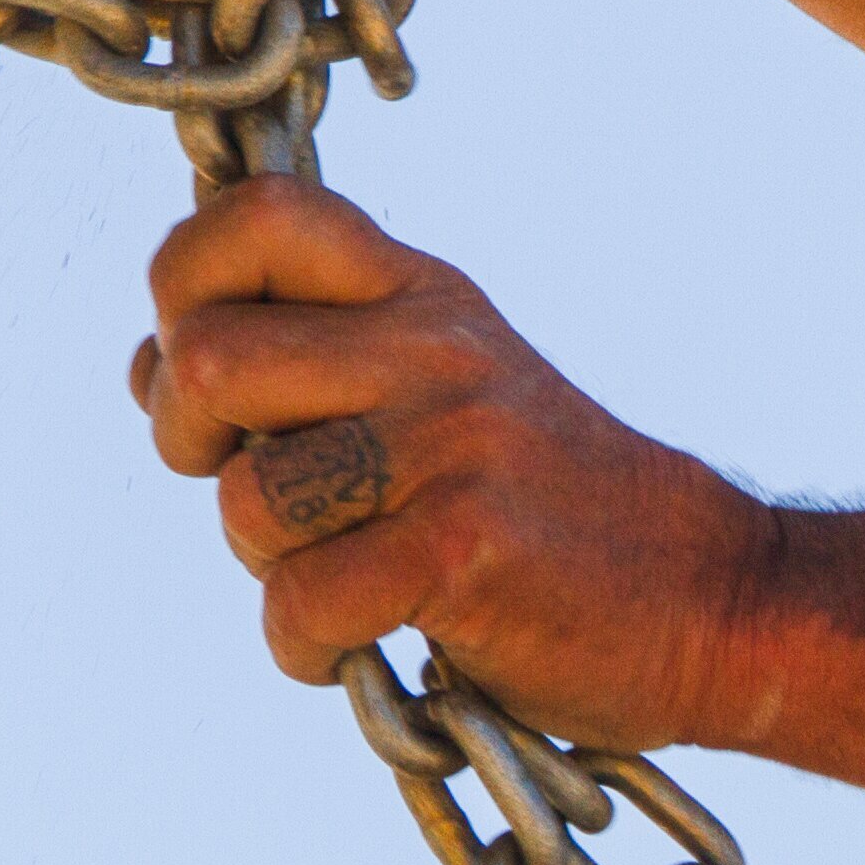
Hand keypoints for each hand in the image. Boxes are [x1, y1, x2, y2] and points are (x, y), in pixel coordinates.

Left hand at [132, 177, 768, 747]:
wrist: (708, 597)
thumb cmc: (542, 511)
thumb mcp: (444, 387)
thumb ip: (313, 361)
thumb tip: (156, 360)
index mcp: (422, 294)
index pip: (253, 216)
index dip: (184, 287)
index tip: (218, 371)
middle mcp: (433, 349)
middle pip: (204, 358)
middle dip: (189, 444)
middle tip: (263, 489)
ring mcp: (452, 445)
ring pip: (244, 501)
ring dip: (268, 566)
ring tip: (347, 571)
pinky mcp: (462, 550)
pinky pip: (297, 605)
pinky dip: (307, 648)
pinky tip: (371, 641)